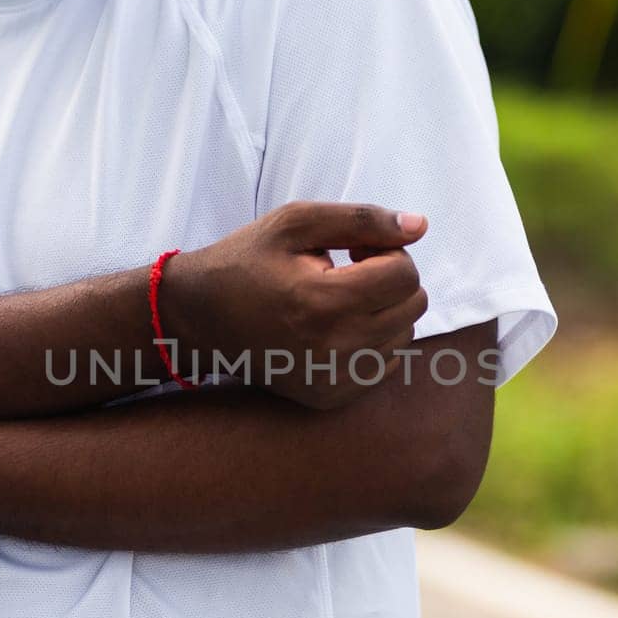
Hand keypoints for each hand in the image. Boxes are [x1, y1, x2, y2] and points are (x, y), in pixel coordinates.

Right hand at [164, 202, 430, 409]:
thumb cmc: (245, 262)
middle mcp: (335, 348)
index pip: (406, 274)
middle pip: (414, 306)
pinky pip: (385, 366)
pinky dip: (371, 342)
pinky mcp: (331, 398)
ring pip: (404, 336)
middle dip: (390, 279)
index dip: (386, 251)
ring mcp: (334, 380)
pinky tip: (335, 327)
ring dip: (383, 311)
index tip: (354, 250)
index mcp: (325, 301)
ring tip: (339, 299)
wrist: (198, 320)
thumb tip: (420, 225)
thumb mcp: (295, 222)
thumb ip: (362, 219)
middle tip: (348, 271)